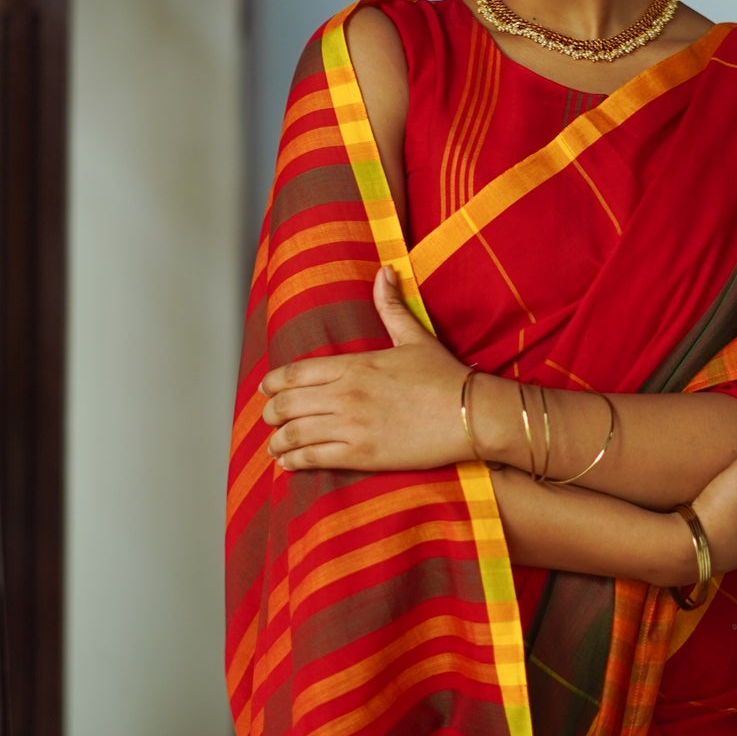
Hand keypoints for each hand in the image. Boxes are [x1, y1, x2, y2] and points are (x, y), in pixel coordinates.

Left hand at [261, 267, 467, 471]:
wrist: (471, 413)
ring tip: (274, 446)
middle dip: (271, 413)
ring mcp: (352, 425)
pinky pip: (315, 458)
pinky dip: (294, 462)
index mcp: (355, 365)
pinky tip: (287, 464)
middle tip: (268, 419)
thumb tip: (384, 271)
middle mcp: (347, 394)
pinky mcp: (362, 454)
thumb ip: (391, 306)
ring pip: (296, 433)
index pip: (297, 372)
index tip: (265, 389)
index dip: (274, 383)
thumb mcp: (415, 336)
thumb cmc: (445, 376)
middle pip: (289, 404)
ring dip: (278, 441)